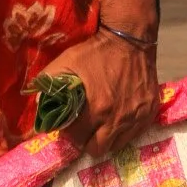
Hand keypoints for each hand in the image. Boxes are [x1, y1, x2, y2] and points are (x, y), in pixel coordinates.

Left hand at [37, 0, 158, 156]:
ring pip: (117, 145)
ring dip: (107, 138)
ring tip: (102, 124)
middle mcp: (118, 118)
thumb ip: (49, 83)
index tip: (70, 125)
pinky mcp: (149, 113)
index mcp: (97, 108)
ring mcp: (136, 117)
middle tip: (86, 128)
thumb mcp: (68, 61)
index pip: (79, 139)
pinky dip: (125, 131)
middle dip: (88, 141)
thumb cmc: (96, 51)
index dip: (71, 134)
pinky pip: (134, 134)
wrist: (130, 38)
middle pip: (98, 149)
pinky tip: (118, 118)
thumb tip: (37, 102)